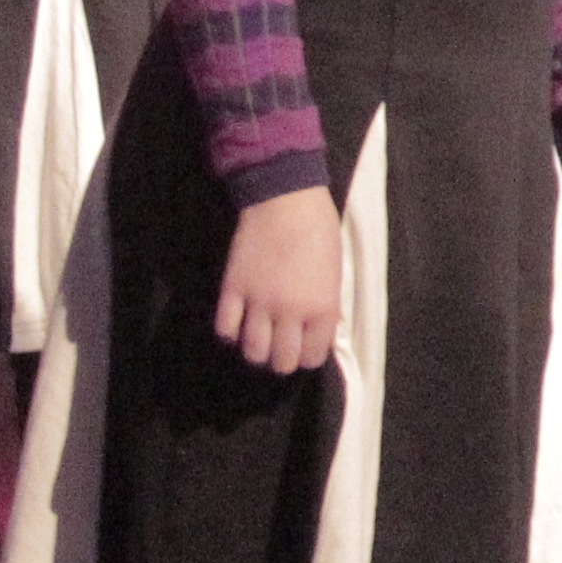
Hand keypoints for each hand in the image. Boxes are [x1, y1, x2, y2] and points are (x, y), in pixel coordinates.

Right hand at [215, 188, 344, 375]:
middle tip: (280, 348)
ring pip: (252, 352)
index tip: (303, 349)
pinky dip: (230, 333)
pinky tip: (238, 324)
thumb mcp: (336, 271)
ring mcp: (258, 302)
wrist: (286, 201)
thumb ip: (328, 305)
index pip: (312, 356)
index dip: (307, 356)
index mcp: (322, 307)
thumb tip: (324, 329)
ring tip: (260, 340)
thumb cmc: (320, 230)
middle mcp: (290, 311)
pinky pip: (225, 329)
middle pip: (281, 361)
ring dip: (256, 350)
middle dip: (281, 359)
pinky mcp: (232, 290)